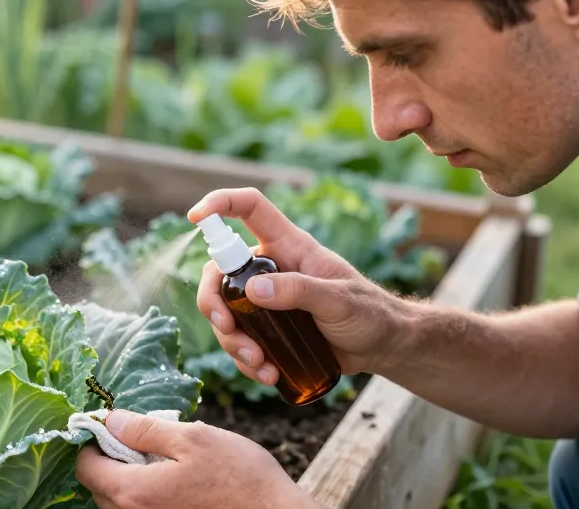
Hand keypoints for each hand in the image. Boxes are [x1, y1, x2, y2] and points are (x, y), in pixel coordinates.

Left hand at [74, 409, 322, 508]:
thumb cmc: (240, 478)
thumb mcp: (193, 438)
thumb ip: (145, 430)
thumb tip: (110, 420)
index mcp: (134, 492)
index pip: (86, 468)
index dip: (94, 442)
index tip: (113, 427)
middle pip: (99, 487)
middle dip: (112, 461)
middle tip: (144, 441)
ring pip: (120, 502)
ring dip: (131, 479)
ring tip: (165, 462)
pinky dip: (148, 495)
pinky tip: (177, 483)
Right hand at [187, 187, 413, 382]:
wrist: (383, 346)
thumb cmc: (370, 313)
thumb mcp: (339, 301)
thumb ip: (299, 291)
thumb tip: (252, 290)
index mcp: (288, 246)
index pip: (249, 208)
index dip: (220, 203)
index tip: (195, 216)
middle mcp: (270, 268)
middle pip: (219, 272)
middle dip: (213, 302)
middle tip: (227, 327)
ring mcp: (267, 300)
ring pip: (225, 313)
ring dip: (232, 342)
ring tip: (260, 365)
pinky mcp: (268, 330)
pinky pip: (241, 341)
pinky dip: (246, 361)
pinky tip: (268, 375)